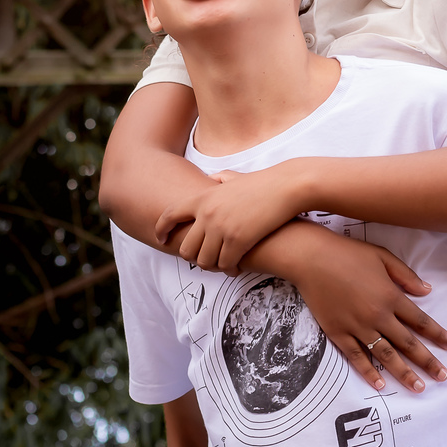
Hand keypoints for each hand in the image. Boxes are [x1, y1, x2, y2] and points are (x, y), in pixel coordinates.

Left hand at [156, 164, 305, 272]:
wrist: (286, 187)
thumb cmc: (263, 183)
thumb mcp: (235, 177)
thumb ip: (221, 179)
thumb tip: (213, 178)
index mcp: (203, 198)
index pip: (170, 215)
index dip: (161, 229)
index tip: (161, 239)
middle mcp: (207, 214)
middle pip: (186, 247)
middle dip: (195, 257)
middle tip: (207, 260)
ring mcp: (221, 228)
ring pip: (204, 261)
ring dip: (213, 266)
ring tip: (223, 264)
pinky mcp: (237, 240)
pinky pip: (225, 264)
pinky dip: (229, 269)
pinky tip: (237, 267)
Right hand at [263, 223, 446, 394]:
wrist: (311, 257)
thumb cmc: (347, 252)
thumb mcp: (382, 256)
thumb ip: (405, 275)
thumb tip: (427, 290)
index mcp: (390, 295)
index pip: (420, 321)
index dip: (437, 334)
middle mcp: (378, 315)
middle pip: (408, 343)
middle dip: (427, 361)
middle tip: (443, 376)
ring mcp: (357, 326)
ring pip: (386, 355)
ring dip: (404, 373)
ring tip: (419, 387)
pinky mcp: (338, 333)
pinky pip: (357, 357)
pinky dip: (369, 372)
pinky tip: (381, 385)